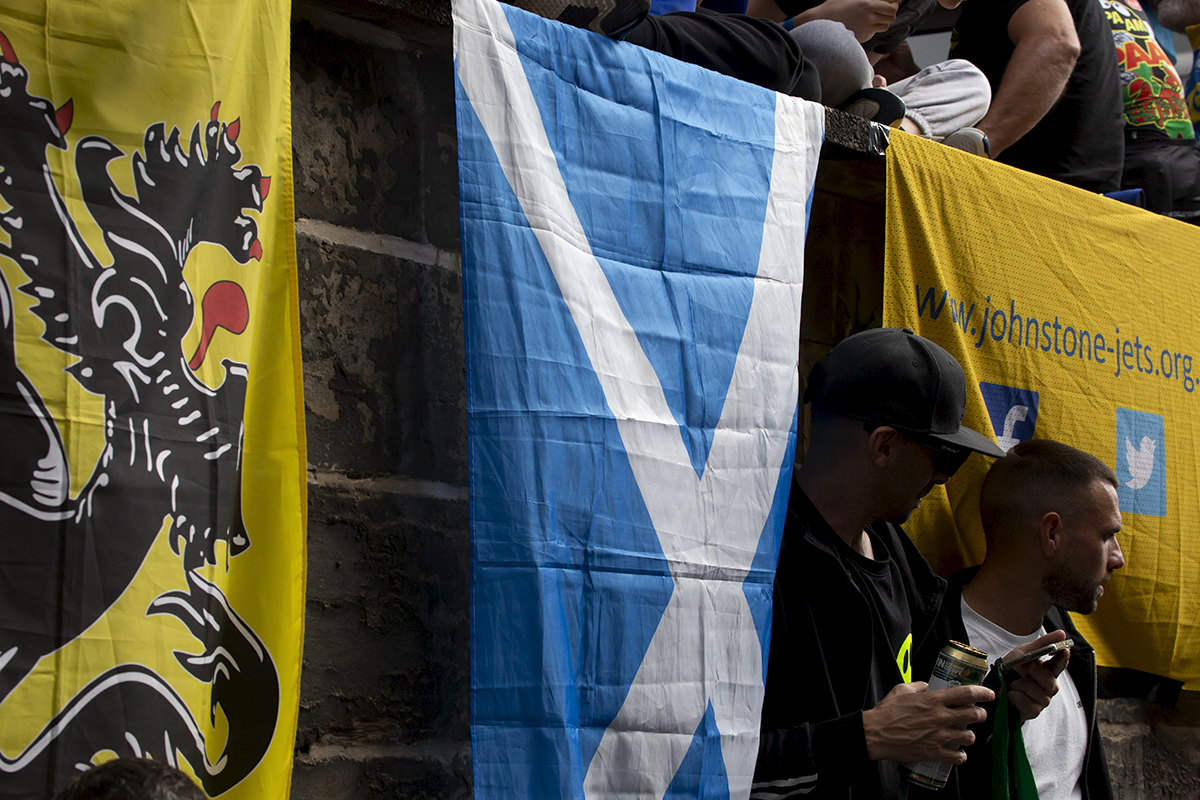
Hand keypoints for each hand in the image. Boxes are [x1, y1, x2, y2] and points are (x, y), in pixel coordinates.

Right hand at [810, 0, 898, 41]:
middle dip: (889, 15)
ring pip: (885, 26)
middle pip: (892, 17)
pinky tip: (861, 27)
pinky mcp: (862, 36)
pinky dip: (871, 31)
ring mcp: (866, 27)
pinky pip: (873, 34)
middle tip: (883, 14)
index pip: (891, 6)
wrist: (820, 23)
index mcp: (868, 3)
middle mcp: (869, 15)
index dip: (893, 6)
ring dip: (881, 24)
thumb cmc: (832, 8)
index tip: (890, 6)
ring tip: (871, 21)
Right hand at [863, 681, 994, 762]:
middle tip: (978, 715)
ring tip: (964, 735)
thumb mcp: (902, 690)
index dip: (983, 693)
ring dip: (970, 735)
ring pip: (969, 737)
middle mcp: (941, 717)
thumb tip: (928, 686)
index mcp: (934, 700)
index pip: (967, 694)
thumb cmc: (887, 712)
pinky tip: (957, 753)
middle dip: (981, 715)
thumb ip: (919, 686)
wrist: (877, 734)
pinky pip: (958, 757)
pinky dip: (960, 755)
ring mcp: (940, 736)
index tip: (989, 694)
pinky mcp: (935, 752)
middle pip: (975, 715)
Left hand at [1004, 630, 1069, 721]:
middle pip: (1049, 680)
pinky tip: (1010, 694)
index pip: (1060, 665)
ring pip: (1038, 693)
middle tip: (1023, 665)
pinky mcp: (1033, 712)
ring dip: (1020, 685)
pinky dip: (1015, 697)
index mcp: (1047, 671)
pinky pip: (1027, 704)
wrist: (992, 688)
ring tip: (1011, 683)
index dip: (1063, 659)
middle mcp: (1048, 687)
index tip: (1064, 650)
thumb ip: (1041, 644)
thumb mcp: (1022, 653)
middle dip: (1035, 671)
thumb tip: (1062, 633)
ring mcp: (1042, 700)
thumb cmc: (1010, 670)